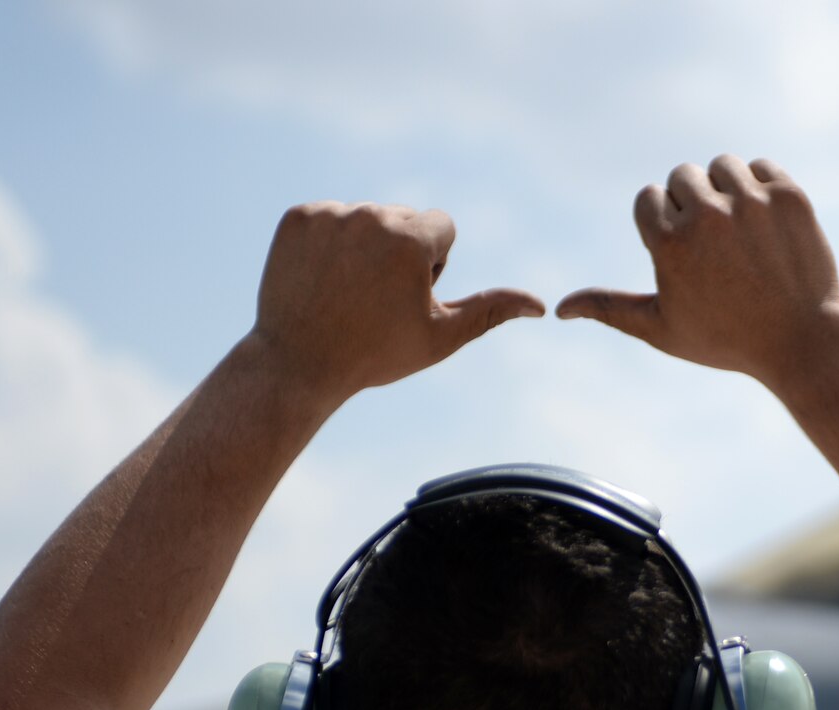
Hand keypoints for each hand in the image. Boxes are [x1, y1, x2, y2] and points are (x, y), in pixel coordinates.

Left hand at [249, 201, 543, 401]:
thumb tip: (540, 306)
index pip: (442, 227)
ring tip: (346, 291)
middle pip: (404, 219)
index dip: (432, 265)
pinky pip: (329, 218)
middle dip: (399, 251)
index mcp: (410, 238)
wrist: (298, 365)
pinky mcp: (297, 218)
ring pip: (366, 218)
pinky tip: (323, 280)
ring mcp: (329, 214)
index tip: (408, 296)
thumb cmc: (376, 355)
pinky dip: (329, 244)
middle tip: (375, 299)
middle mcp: (370, 215)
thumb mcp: (441, 336)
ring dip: (364, 247)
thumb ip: (490, 310)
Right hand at [557, 155, 838, 386]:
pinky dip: (762, 189)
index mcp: (669, 244)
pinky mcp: (789, 196)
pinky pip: (761, 166)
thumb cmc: (727, 340)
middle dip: (692, 204)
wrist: (804, 342)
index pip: (648, 200)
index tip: (688, 256)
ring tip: (741, 234)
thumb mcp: (663, 329)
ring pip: (721, 165)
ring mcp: (751, 203)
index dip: (664, 226)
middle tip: (718, 248)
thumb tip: (559, 309)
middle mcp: (708, 216)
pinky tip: (766, 227)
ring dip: (726, 190)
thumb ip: (611, 308)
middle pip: (682, 176)